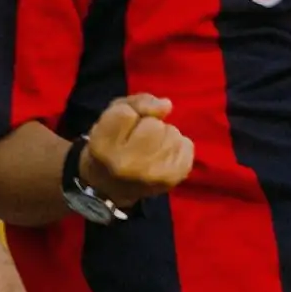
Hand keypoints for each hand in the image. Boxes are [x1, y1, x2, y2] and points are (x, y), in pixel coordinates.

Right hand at [80, 94, 194, 207]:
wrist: (111, 188)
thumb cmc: (111, 145)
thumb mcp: (112, 115)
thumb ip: (137, 102)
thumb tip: (167, 106)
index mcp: (103, 146)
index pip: (126, 114)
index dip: (129, 115)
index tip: (123, 128)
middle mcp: (127, 164)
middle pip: (154, 125)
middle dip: (150, 125)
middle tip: (140, 139)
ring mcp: (152, 175)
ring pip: (173, 134)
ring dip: (165, 136)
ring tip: (151, 148)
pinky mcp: (172, 178)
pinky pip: (187, 146)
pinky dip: (179, 147)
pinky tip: (165, 155)